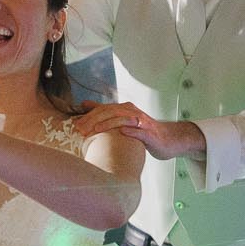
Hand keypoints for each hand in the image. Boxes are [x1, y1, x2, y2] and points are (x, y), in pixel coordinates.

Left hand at [71, 100, 203, 160]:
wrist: (169, 140)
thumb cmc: (143, 132)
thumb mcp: (123, 121)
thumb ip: (105, 113)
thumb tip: (85, 105)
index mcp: (124, 110)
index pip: (103, 110)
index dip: (88, 116)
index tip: (74, 125)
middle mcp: (132, 112)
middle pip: (111, 112)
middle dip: (94, 119)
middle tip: (80, 129)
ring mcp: (142, 122)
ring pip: (123, 119)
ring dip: (109, 124)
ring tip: (95, 130)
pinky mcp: (151, 133)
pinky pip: (140, 131)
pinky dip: (131, 131)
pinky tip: (122, 133)